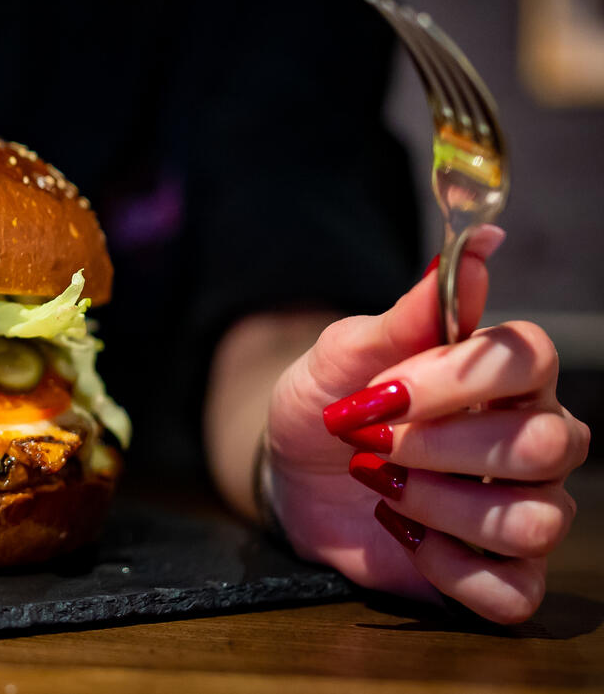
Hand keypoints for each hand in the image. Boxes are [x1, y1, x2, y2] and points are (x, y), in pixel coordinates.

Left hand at [266, 227, 589, 622]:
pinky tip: (404, 536)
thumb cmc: (330, 403)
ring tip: (382, 485)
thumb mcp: (346, 354)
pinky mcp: (499, 574)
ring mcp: (523, 508)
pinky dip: (448, 568)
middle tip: (370, 440)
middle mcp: (534, 440)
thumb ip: (410, 312)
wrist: (291, 471)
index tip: (387, 388)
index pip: (534, 358)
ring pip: (534, 520)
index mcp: (505, 377)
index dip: (457, 377)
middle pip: (544, 444)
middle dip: (439, 445)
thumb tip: (479, 244)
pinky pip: (513, 590)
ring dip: (438, 506)